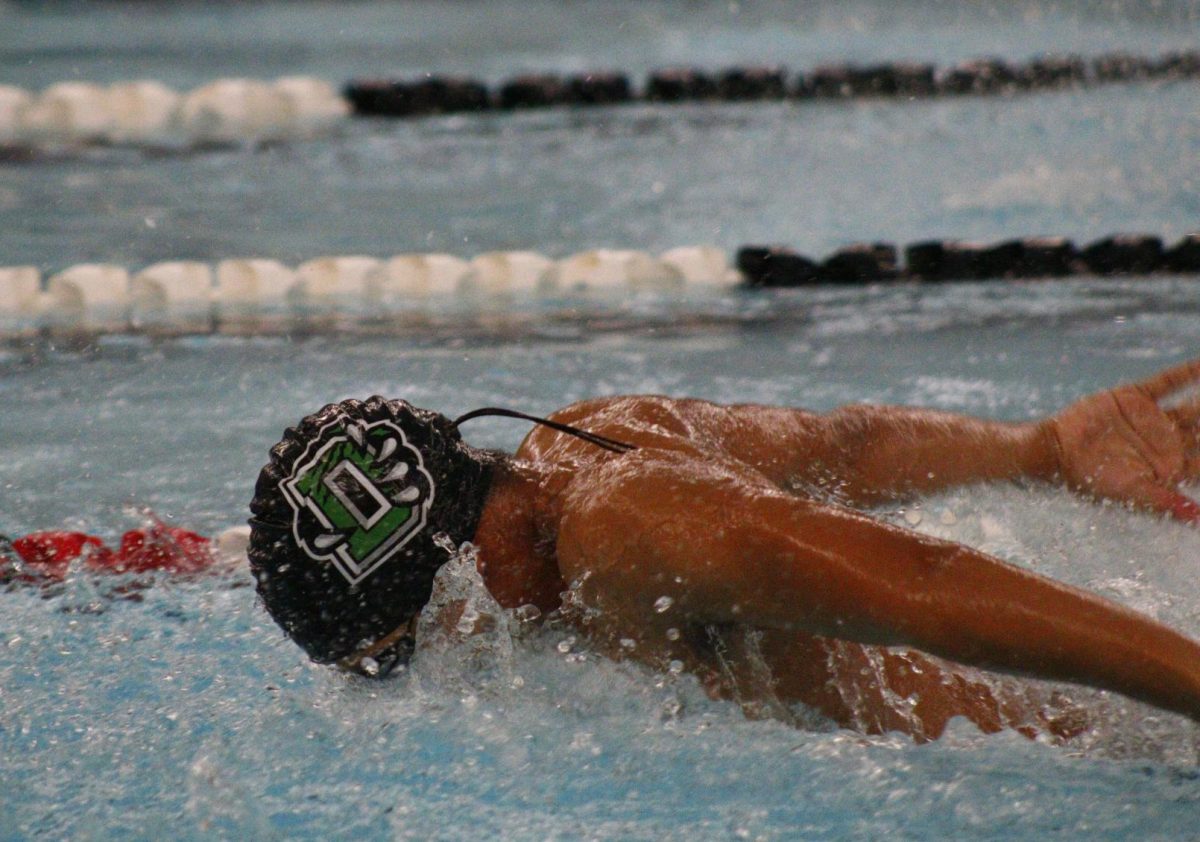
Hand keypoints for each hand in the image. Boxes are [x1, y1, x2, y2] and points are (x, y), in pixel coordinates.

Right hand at [1045, 359, 1199, 522]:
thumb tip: (1197, 519)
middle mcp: (1169, 441)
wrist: (1055, 451)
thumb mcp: (1129, 492)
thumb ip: (1163, 502)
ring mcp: (1155, 418)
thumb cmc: (1089, 478)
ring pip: (1196, 407)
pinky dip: (1188, 373)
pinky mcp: (1136, 397)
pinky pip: (1168, 383)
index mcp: (1172, 466)